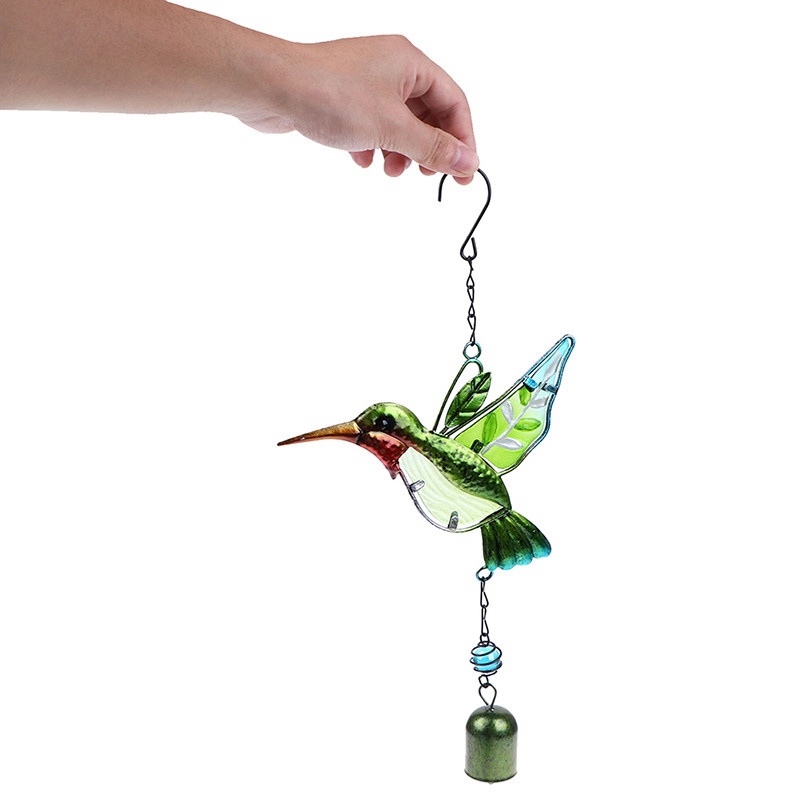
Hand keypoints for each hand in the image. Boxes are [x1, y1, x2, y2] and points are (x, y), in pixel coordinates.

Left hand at [238, 36, 478, 183]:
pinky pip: (371, 127)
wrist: (270, 87)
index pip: (453, 102)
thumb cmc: (328, 94)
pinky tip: (362, 161)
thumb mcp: (391, 128)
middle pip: (427, 114)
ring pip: (398, 124)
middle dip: (428, 148)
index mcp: (410, 63)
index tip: (464, 173)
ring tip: (391, 172)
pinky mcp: (342, 99)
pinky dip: (373, 147)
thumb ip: (432, 148)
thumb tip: (467, 161)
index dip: (462, 139)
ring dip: (400, 152)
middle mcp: (390, 67)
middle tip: (428, 177)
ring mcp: (365, 83)